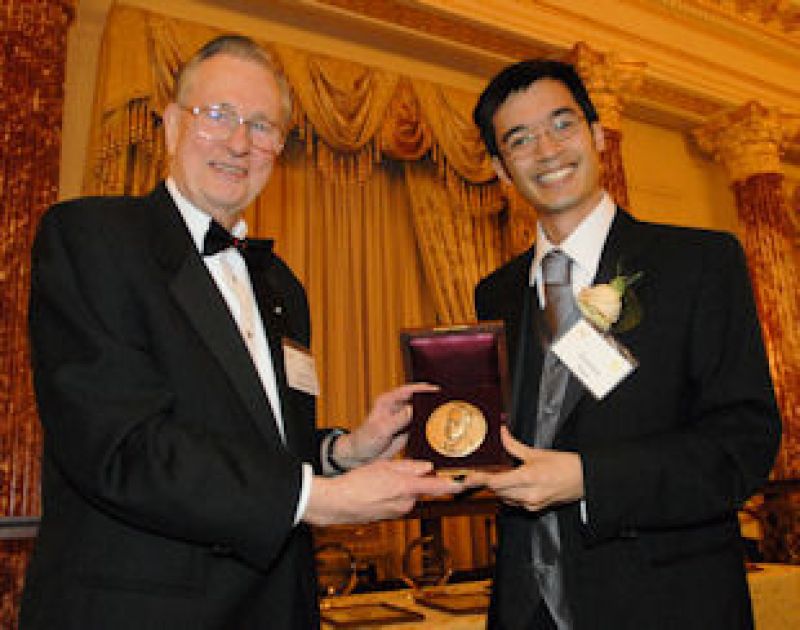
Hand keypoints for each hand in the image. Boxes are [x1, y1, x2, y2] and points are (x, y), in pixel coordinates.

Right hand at [303, 459, 462, 525]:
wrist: (338, 504)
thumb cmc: (357, 483)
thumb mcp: (384, 466)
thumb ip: (408, 466)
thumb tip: (426, 466)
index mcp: (406, 488)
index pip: (437, 486)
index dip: (452, 484)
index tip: (463, 482)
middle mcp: (406, 503)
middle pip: (420, 488)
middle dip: (413, 479)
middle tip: (394, 470)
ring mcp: (398, 512)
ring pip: (408, 495)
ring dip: (401, 487)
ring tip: (379, 481)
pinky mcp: (390, 517)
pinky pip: (398, 503)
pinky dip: (392, 496)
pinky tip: (376, 491)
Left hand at [333, 383, 438, 468]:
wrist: (358, 457)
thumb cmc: (363, 440)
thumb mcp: (380, 429)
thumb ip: (397, 420)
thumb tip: (412, 409)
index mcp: (388, 401)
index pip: (408, 390)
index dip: (423, 388)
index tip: (437, 390)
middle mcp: (397, 408)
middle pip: (418, 401)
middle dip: (431, 402)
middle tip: (447, 404)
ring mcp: (402, 420)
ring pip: (421, 414)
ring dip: (432, 416)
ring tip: (447, 418)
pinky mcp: (406, 433)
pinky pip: (420, 428)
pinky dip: (429, 429)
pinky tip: (439, 433)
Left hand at [465, 426, 584, 511]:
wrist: (585, 480)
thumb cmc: (565, 466)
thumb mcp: (537, 453)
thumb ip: (514, 446)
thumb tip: (502, 433)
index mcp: (529, 477)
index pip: (496, 482)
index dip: (479, 480)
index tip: (466, 479)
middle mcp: (528, 494)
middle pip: (497, 491)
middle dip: (488, 482)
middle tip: (480, 473)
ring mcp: (532, 504)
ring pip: (504, 498)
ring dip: (498, 488)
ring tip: (499, 476)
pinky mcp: (535, 509)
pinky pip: (514, 503)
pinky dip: (509, 494)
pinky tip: (513, 485)